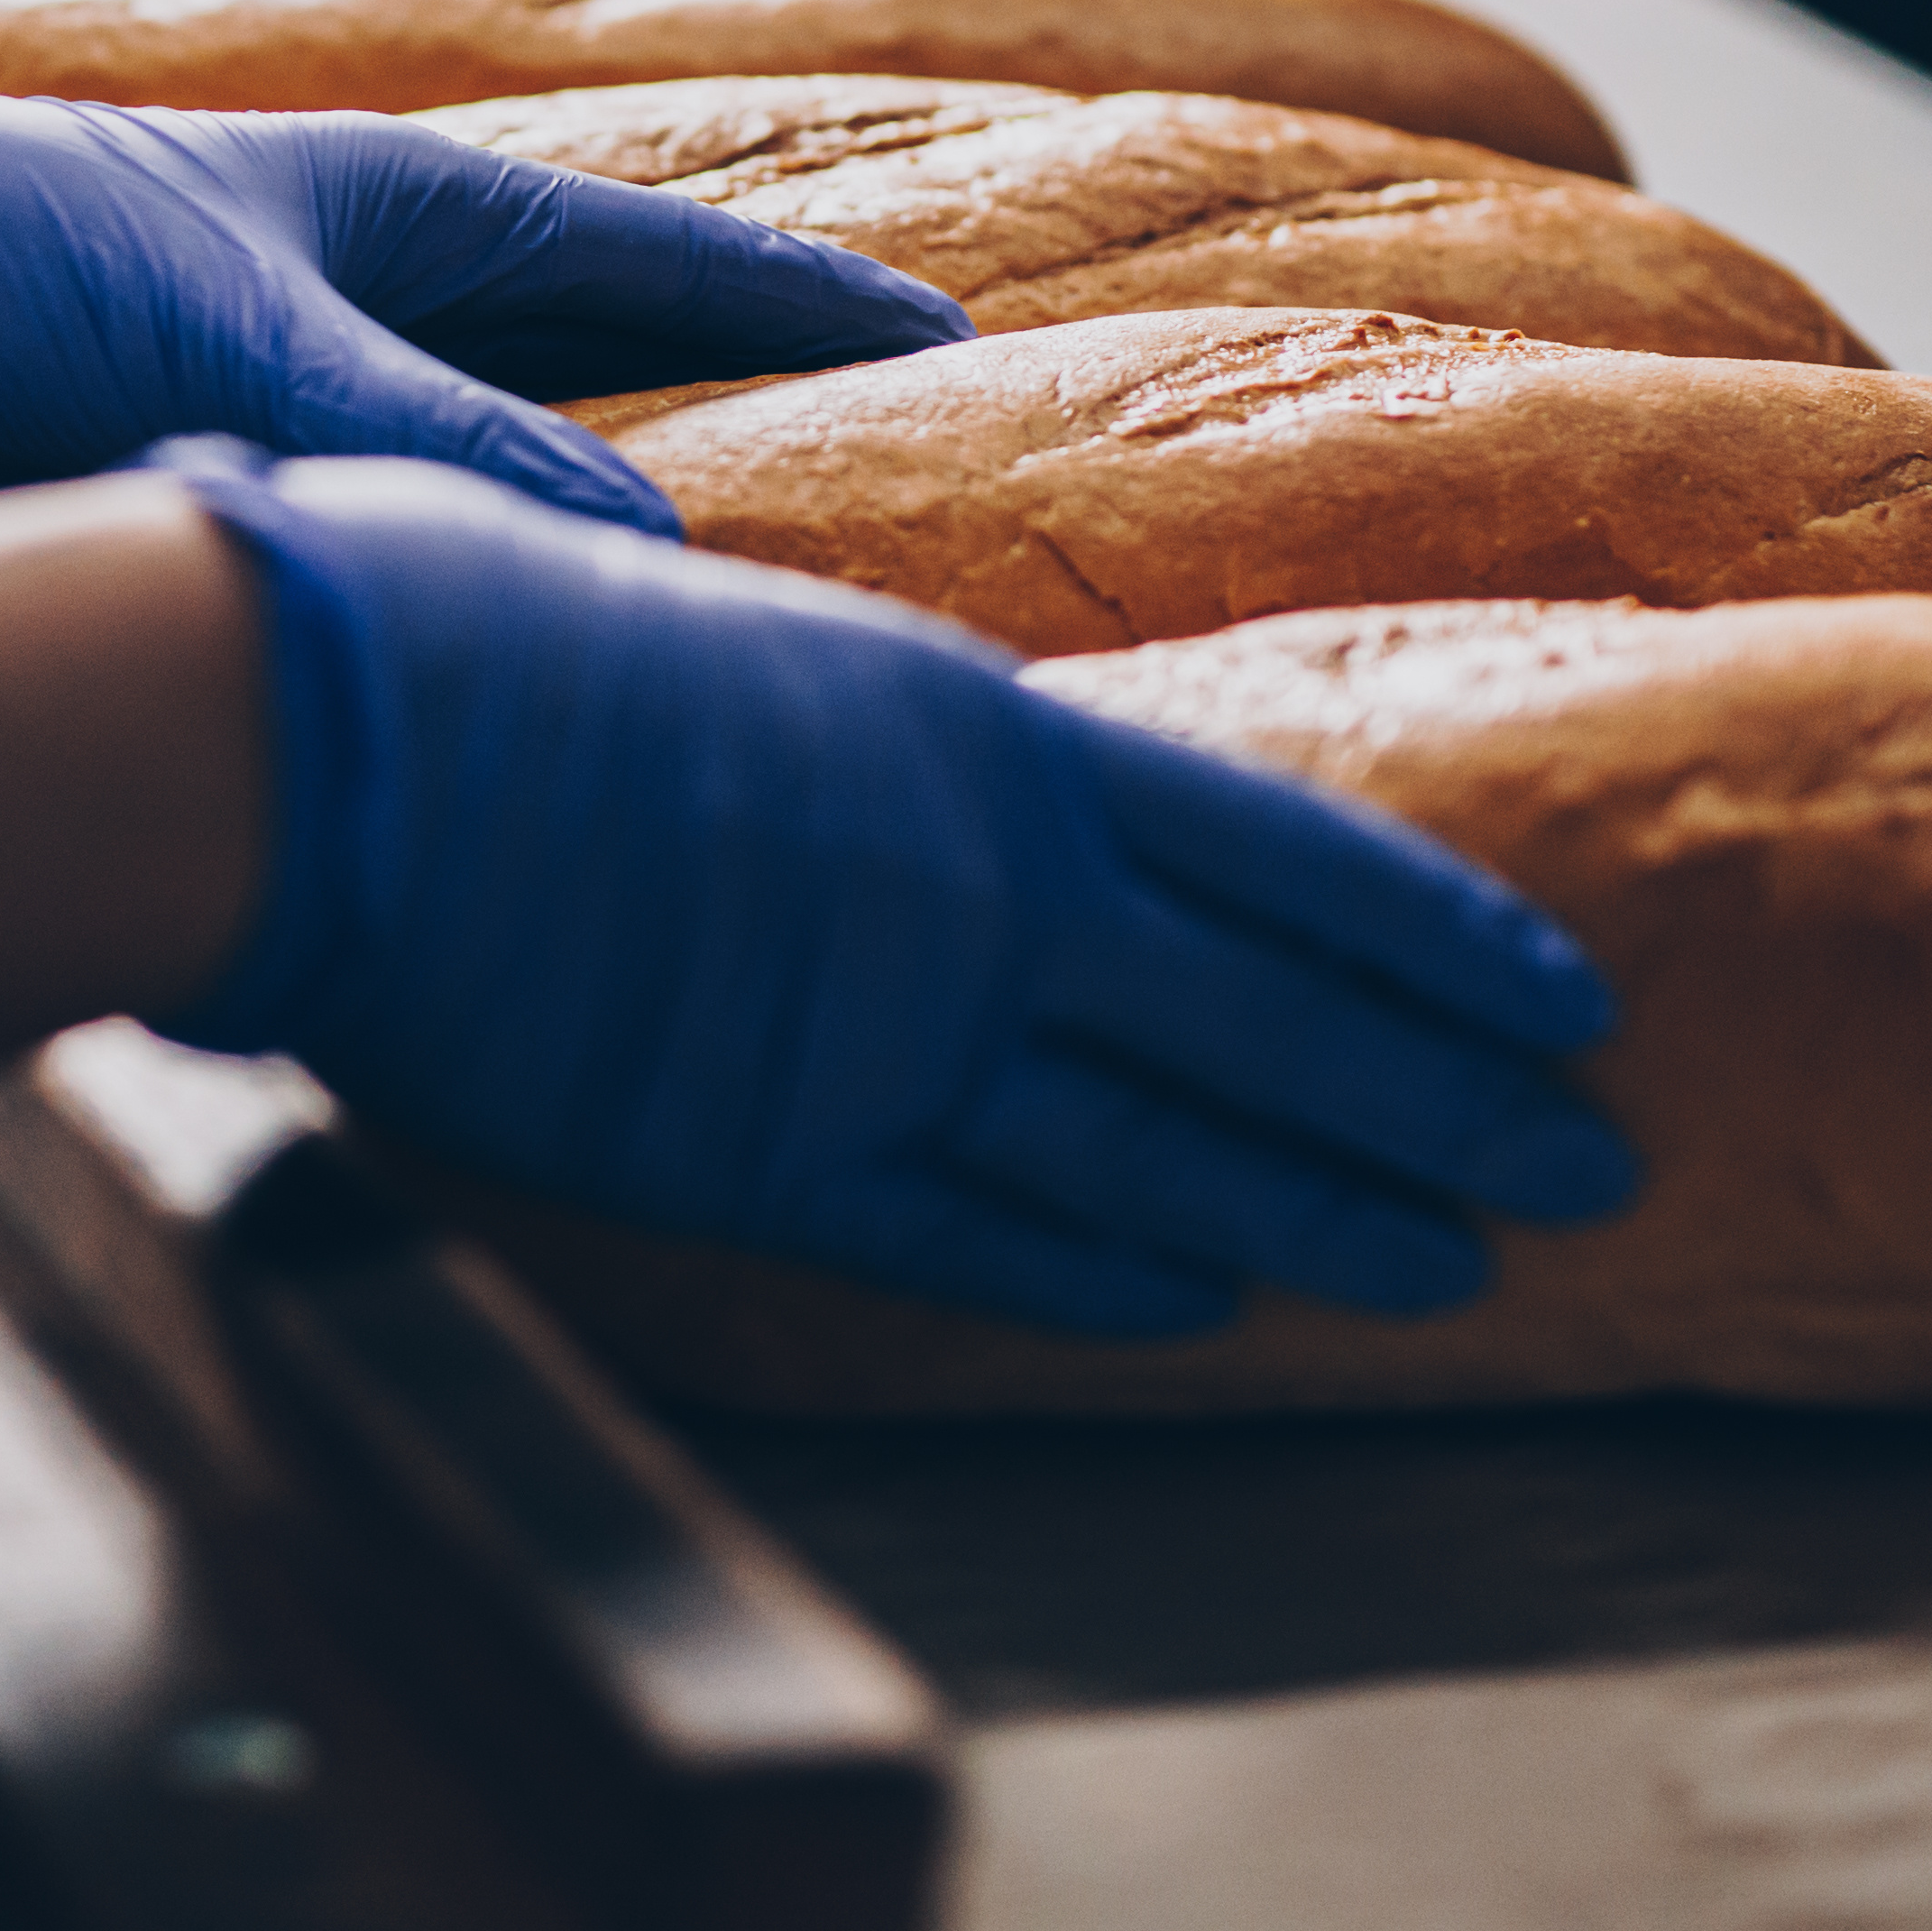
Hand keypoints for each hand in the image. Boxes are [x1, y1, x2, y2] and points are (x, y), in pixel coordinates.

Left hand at [0, 74, 962, 534]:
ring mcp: (259, 370)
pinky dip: (437, 587)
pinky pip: (364, 533)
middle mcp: (342, 275)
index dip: (800, 300)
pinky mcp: (174, 468)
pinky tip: (483, 670)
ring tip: (705, 614)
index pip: (653, 250)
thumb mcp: (260, 365)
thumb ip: (452, 462)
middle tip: (875, 486)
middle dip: (712, 413)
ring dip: (566, 523)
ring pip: (471, 458)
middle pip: (577, 352)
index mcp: (391, 202)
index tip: (952, 334)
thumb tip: (645, 560)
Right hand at [153, 448, 1634, 1333]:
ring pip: (1166, 1153)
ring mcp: (884, 1036)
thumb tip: (882, 749)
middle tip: (1604, 1164)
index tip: (1565, 994)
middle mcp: (979, 890)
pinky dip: (1105, 1282)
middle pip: (1273, 1021)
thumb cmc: (475, 622)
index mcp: (976, 726)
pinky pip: (978, 1240)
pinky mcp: (764, 1155)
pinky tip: (1205, 1309)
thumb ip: (844, 727)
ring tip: (1459, 1266)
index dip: (1437, 936)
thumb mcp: (726, 624)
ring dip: (1324, 1212)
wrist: (328, 733)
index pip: (1283, 853)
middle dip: (1450, 1100)